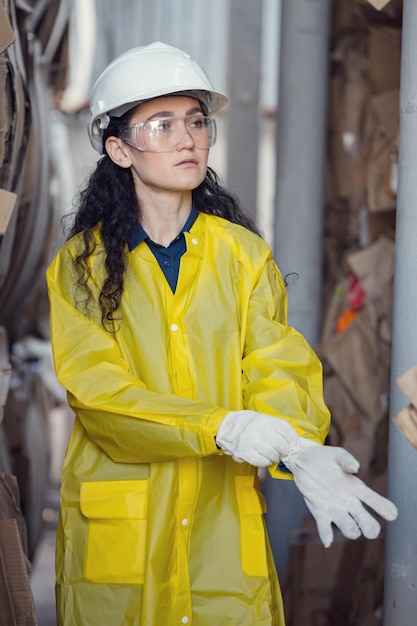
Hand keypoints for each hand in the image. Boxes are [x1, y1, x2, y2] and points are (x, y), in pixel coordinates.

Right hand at [216, 410, 298, 466]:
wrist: (225, 427)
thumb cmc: (245, 423)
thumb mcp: (260, 418)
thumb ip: (273, 426)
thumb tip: (290, 439)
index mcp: (264, 420)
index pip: (285, 428)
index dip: (292, 438)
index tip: (294, 444)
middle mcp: (258, 429)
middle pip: (280, 444)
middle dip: (285, 451)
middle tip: (283, 452)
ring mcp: (251, 441)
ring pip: (272, 454)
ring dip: (275, 458)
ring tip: (273, 456)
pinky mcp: (244, 452)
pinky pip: (261, 461)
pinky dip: (266, 462)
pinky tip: (265, 460)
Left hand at [281, 440, 397, 547]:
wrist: (303, 461)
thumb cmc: (325, 457)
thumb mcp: (337, 455)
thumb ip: (346, 460)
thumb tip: (354, 467)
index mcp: (356, 488)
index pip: (374, 500)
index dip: (384, 508)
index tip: (392, 514)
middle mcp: (349, 502)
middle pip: (366, 521)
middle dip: (370, 527)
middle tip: (368, 528)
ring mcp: (335, 509)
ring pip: (349, 528)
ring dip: (351, 531)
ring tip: (352, 530)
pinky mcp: (319, 512)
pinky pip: (325, 528)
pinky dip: (326, 536)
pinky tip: (327, 541)